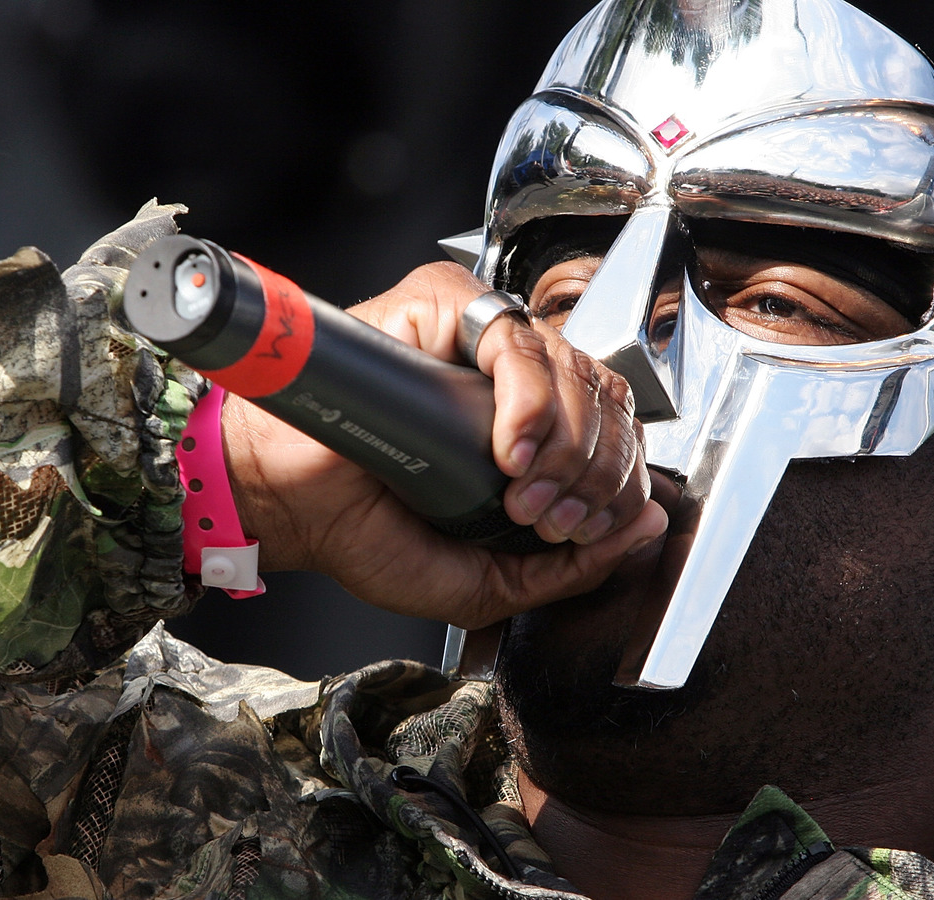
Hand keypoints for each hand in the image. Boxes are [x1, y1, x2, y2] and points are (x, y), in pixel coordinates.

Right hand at [221, 261, 667, 628]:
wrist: (287, 505)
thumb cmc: (365, 533)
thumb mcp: (488, 581)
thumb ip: (570, 568)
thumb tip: (647, 528)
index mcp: (530, 431)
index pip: (617, 435)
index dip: (619, 486)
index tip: (579, 534)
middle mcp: (514, 379)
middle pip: (610, 400)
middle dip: (599, 472)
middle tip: (550, 520)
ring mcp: (481, 340)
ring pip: (574, 368)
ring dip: (567, 444)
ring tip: (519, 493)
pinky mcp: (446, 307)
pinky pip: (516, 338)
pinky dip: (531, 398)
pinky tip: (508, 449)